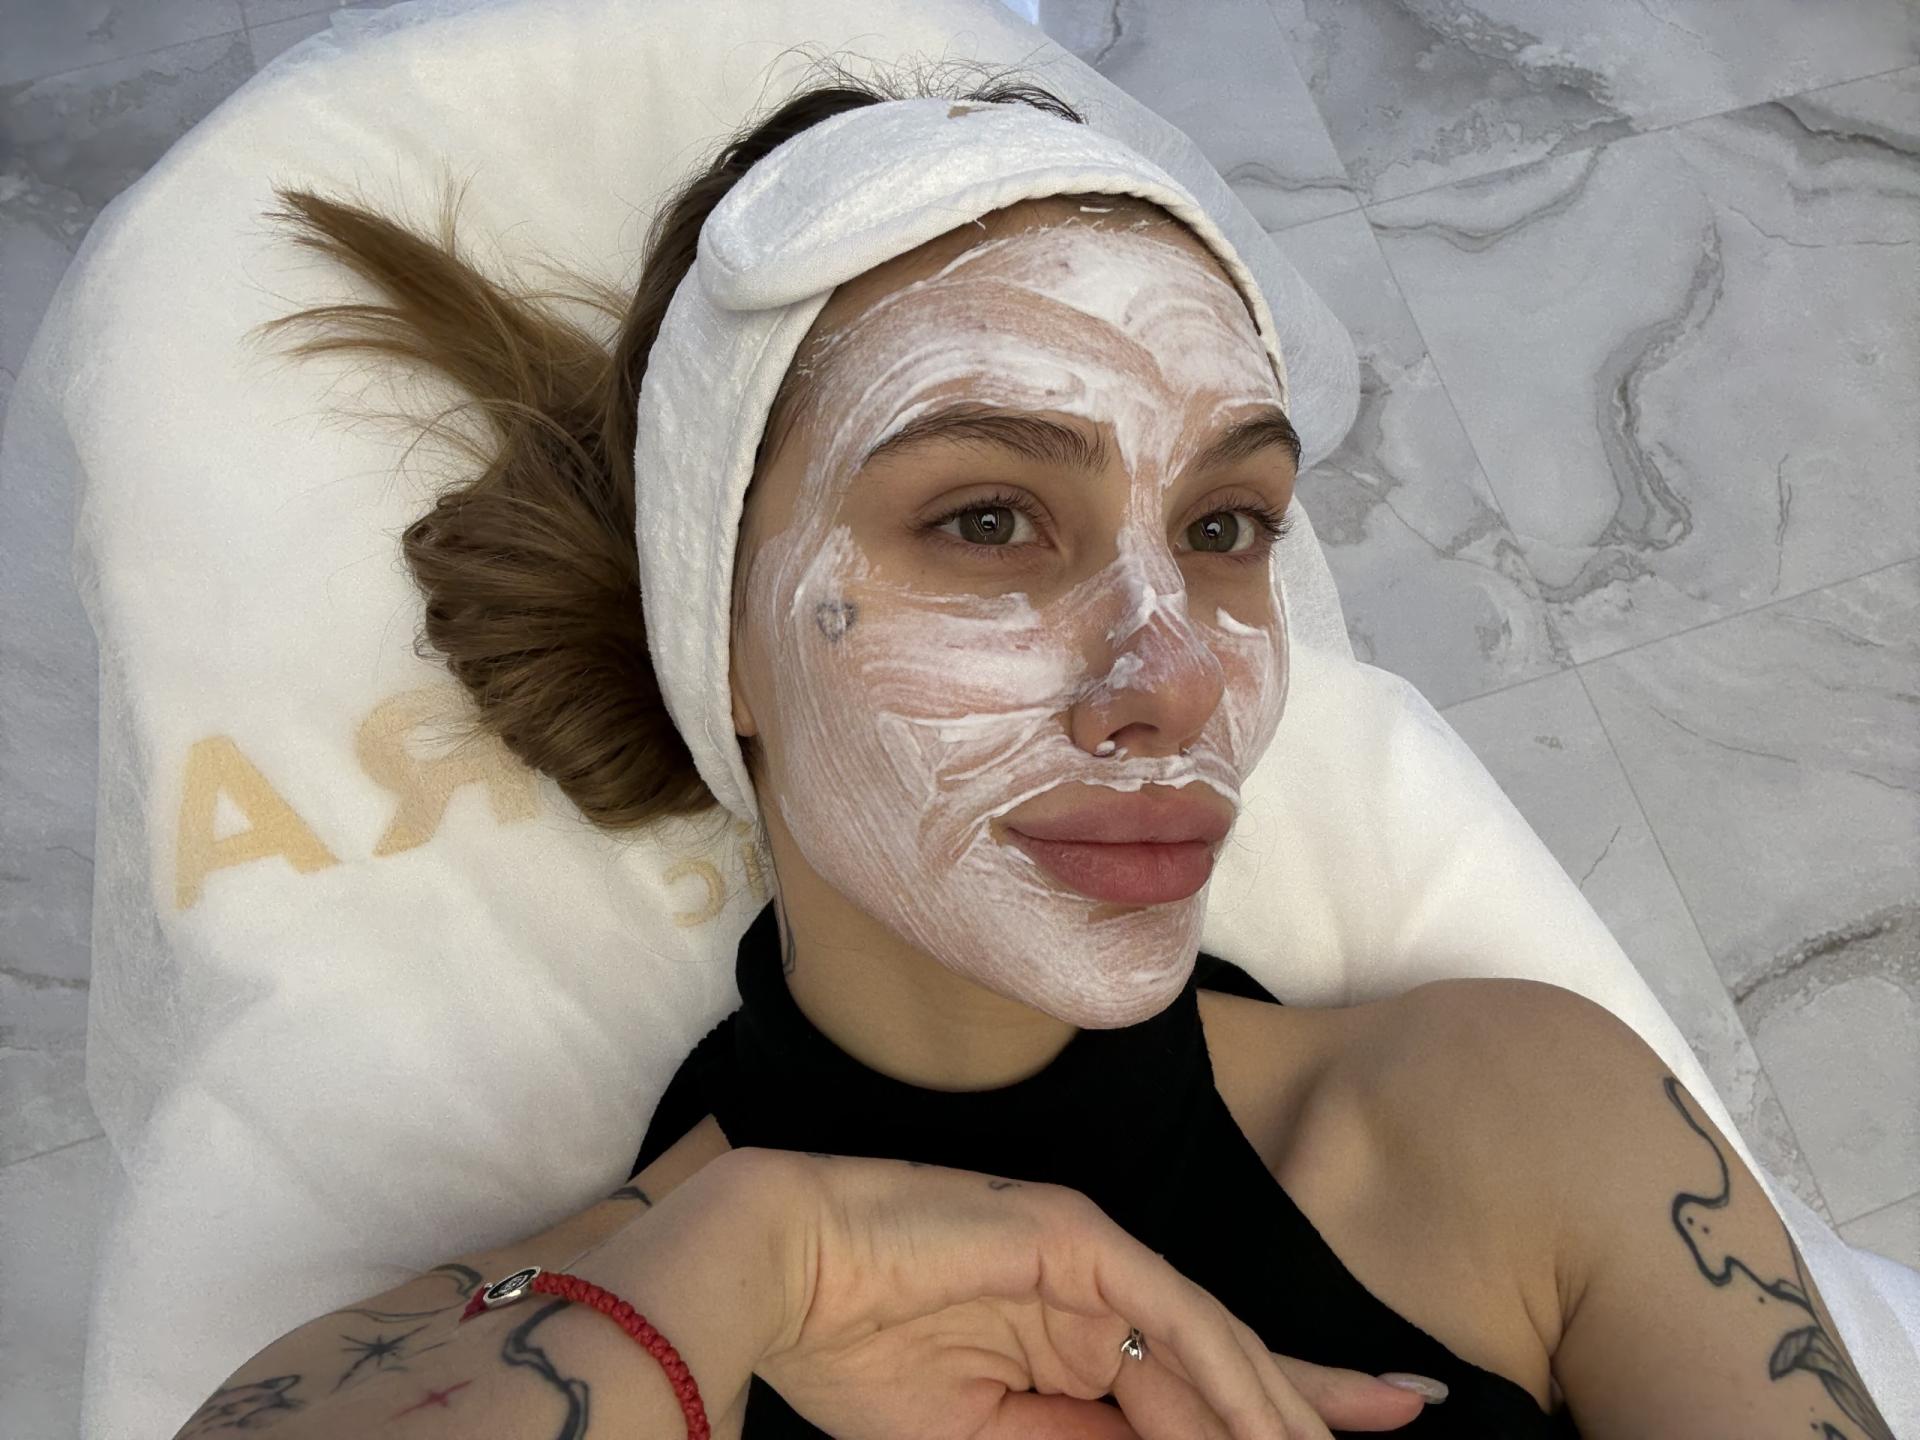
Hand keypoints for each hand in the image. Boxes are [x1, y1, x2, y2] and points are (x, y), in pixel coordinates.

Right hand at [738, 1146, 1431, 1439]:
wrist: (773, 1271)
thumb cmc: (853, 1355)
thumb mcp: (980, 1437)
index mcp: (1072, 1338)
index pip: (1193, 1387)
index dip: (1273, 1413)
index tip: (1348, 1430)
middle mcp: (1097, 1289)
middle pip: (1226, 1359)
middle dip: (1314, 1403)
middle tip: (1409, 1416)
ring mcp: (1090, 1255)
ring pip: (1215, 1339)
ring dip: (1285, 1404)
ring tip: (1362, 1431)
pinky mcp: (1075, 1237)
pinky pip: (1172, 1313)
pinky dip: (1228, 1369)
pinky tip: (1279, 1419)